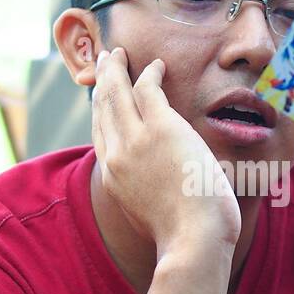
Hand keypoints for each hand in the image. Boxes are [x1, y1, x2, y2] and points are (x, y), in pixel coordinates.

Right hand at [92, 48, 241, 255]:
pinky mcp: (160, 128)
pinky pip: (148, 89)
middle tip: (106, 61)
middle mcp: (117, 156)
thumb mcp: (152, 215)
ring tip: (120, 54)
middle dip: (103, 81)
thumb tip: (160, 191)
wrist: (193, 240)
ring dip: (117, 69)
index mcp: (114, 178)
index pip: (101, 134)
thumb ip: (146, 195)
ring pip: (117, 93)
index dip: (100, 110)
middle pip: (103, 108)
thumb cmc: (185, 236)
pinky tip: (157, 65)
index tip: (103, 95)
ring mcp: (136, 141)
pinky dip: (150, 73)